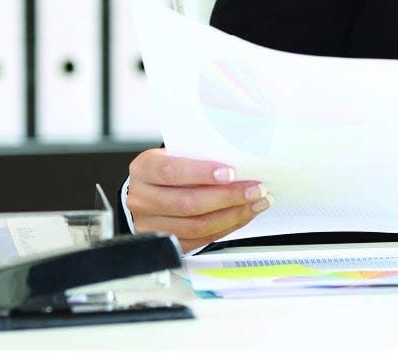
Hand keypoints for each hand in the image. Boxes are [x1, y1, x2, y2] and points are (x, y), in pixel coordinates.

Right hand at [127, 148, 271, 252]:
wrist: (147, 190)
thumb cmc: (168, 167)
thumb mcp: (175, 152)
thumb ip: (198, 156)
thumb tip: (238, 161)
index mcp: (144, 169)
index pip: (172, 171)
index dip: (203, 173)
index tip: (231, 172)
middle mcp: (142, 199)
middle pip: (188, 203)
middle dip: (228, 197)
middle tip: (255, 189)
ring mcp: (150, 225)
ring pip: (196, 226)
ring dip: (232, 215)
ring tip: (255, 203)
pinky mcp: (164, 244)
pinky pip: (199, 240)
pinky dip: (225, 228)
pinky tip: (242, 216)